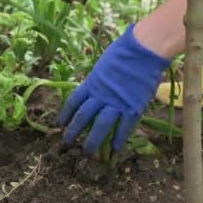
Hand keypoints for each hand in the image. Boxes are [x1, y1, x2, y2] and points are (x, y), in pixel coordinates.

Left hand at [58, 23, 170, 152]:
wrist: (143, 51)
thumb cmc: (124, 52)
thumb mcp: (103, 66)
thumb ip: (98, 81)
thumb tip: (94, 89)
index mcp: (91, 83)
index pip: (73, 102)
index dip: (65, 114)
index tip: (60, 124)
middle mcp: (100, 95)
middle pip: (82, 117)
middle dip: (73, 131)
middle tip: (67, 142)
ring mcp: (116, 103)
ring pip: (100, 126)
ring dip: (92, 140)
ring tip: (88, 151)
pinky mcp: (133, 108)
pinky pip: (124, 127)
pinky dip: (119, 138)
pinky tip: (115, 148)